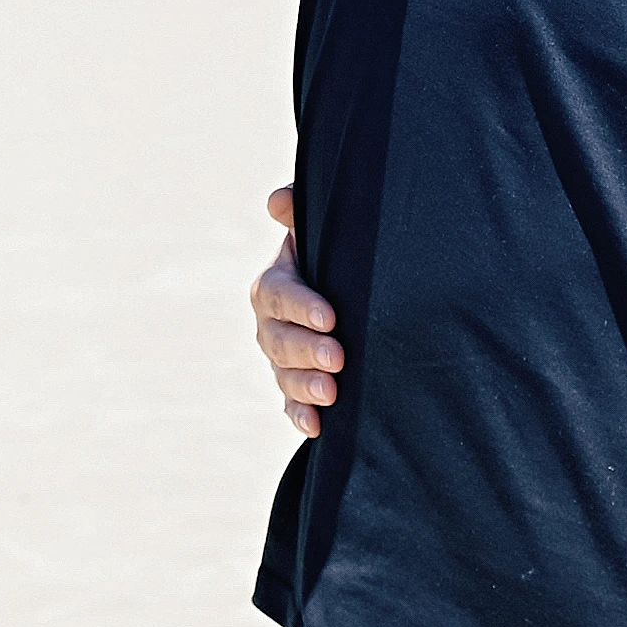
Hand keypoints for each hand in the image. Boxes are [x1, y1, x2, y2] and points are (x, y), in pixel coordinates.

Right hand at [248, 183, 339, 436]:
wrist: (355, 294)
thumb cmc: (339, 256)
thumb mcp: (322, 233)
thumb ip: (300, 214)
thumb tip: (278, 200)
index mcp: (275, 285)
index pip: (278, 295)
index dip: (301, 306)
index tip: (330, 317)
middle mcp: (271, 324)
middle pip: (278, 340)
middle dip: (307, 351)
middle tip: (338, 357)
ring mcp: (282, 359)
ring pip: (284, 375)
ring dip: (305, 387)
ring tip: (332, 392)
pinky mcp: (296, 388)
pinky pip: (291, 405)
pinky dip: (301, 416)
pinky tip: (319, 426)